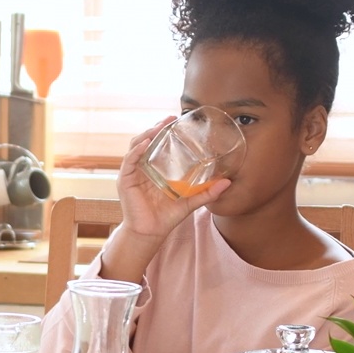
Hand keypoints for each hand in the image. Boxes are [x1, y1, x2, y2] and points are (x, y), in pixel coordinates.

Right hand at [117, 118, 230, 241]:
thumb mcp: (190, 201)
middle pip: (145, 141)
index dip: (165, 131)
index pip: (157, 144)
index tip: (176, 120)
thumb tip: (228, 182)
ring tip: (158, 127)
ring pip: (136, 146)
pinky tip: (146, 144)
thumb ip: (207, 192)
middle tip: (169, 119)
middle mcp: (142, 168)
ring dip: (146, 134)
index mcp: (155, 169)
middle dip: (156, 128)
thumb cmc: (166, 217)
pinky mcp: (125, 181)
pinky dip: (136, 151)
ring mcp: (132, 173)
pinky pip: (129, 161)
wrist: (151, 233)